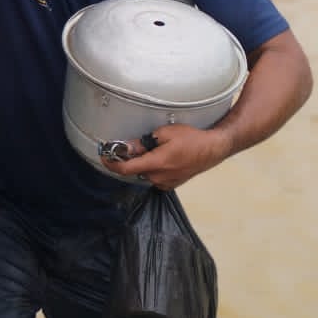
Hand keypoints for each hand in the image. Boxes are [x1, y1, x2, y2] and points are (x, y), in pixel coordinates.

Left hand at [106, 123, 231, 190]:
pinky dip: (153, 168)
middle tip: (134, 145)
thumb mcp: (164, 134)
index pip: (125, 169)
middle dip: (131, 159)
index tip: (104, 156)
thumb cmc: (191, 139)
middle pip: (135, 171)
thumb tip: (125, 148)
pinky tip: (163, 157)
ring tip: (156, 148)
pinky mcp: (171, 184)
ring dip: (143, 163)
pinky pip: (155, 177)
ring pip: (145, 173)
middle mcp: (159, 178)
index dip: (111, 164)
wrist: (213, 149)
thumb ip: (142, 143)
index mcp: (156, 164)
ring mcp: (166, 183)